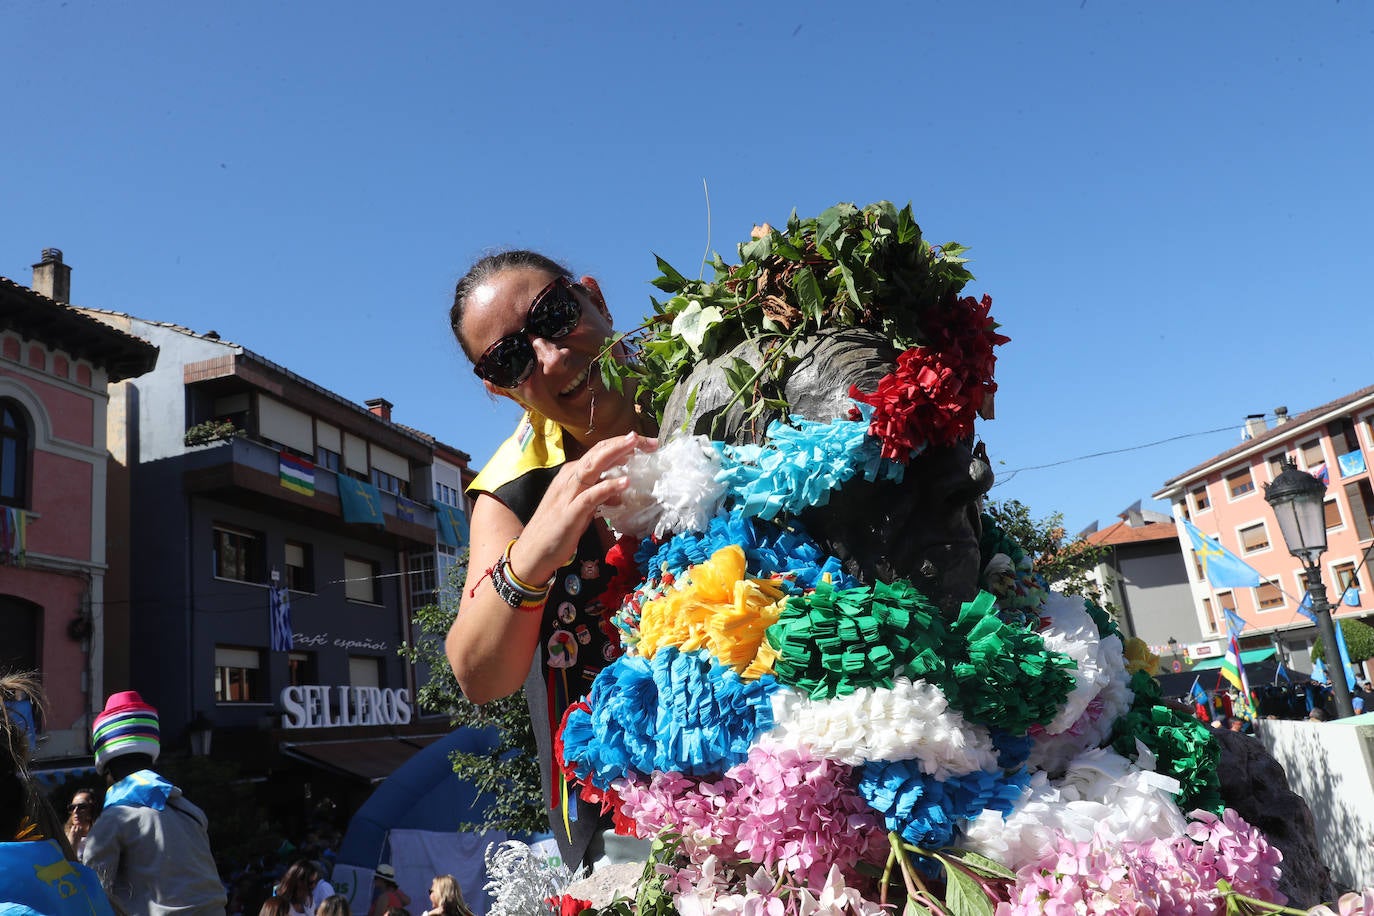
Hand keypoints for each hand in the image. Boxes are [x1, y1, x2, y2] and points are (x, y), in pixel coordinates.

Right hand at [510, 432, 656, 582]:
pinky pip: (591, 496)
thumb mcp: (583, 508)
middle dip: (624, 444)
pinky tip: (625, 482)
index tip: (646, 444)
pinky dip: (608, 487)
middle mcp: (570, 479)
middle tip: (650, 441)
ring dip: (615, 453)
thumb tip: (620, 492)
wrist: (533, 552)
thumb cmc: (557, 530)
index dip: (622, 445)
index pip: (599, 453)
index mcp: (572, 475)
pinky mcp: (570, 513)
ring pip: (592, 466)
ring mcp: (569, 494)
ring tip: (635, 444)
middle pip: (598, 453)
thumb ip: (599, 496)